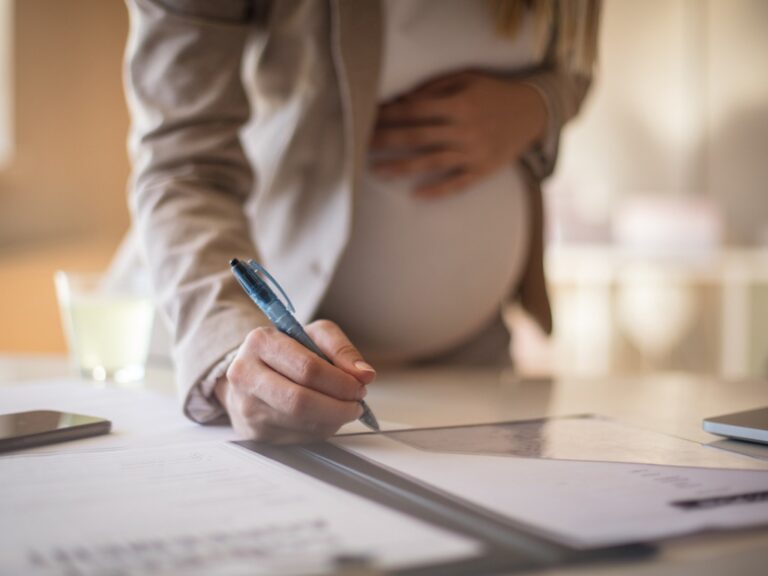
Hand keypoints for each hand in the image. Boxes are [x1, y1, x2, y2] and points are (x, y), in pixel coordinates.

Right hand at [215, 320, 375, 442]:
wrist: (251, 374)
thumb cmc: (286, 352)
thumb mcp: (314, 335)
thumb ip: (342, 349)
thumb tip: (364, 373)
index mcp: (261, 343)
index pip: (307, 368)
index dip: (340, 382)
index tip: (359, 385)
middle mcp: (246, 376)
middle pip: (301, 401)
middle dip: (339, 406)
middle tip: (356, 403)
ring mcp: (247, 407)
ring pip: (301, 423)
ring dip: (333, 419)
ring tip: (344, 408)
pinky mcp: (254, 433)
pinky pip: (297, 437)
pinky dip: (320, 429)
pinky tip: (324, 417)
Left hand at [371, 71, 547, 197]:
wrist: (534, 112)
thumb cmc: (495, 92)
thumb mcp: (468, 79)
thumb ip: (435, 88)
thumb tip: (402, 100)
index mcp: (459, 104)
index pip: (415, 110)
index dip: (389, 114)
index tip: (368, 118)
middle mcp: (465, 129)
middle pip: (417, 137)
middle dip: (386, 140)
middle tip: (360, 145)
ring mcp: (474, 152)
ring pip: (431, 162)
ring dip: (401, 167)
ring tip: (377, 171)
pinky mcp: (483, 170)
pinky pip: (456, 184)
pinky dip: (436, 190)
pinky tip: (414, 195)